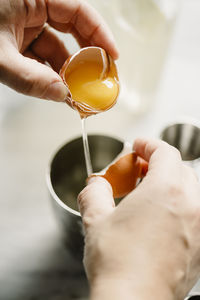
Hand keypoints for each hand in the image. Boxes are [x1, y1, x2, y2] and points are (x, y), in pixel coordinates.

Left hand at [0, 0, 117, 100]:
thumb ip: (30, 79)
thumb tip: (62, 96)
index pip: (78, 11)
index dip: (100, 35)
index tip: (112, 58)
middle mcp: (31, 6)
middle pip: (72, 30)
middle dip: (85, 59)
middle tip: (98, 81)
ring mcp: (23, 23)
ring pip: (55, 48)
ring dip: (66, 73)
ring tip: (78, 94)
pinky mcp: (16, 38)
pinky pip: (39, 57)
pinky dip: (49, 74)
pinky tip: (57, 90)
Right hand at [78, 138, 199, 299]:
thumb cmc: (117, 263)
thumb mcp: (95, 218)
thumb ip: (94, 192)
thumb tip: (96, 184)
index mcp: (165, 190)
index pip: (165, 152)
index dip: (149, 144)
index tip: (138, 145)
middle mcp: (191, 204)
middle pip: (180, 168)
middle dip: (159, 163)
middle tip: (139, 169)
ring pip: (191, 189)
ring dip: (171, 183)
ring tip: (149, 192)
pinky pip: (195, 213)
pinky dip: (181, 205)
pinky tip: (161, 217)